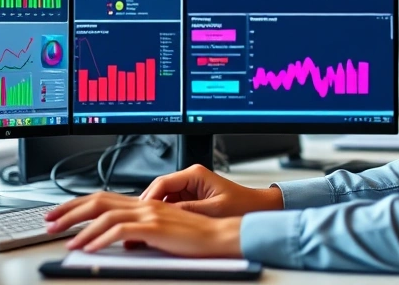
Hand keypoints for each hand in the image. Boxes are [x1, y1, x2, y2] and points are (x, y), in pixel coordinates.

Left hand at [44, 191, 242, 256]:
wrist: (219, 236)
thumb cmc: (195, 236)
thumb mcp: (160, 232)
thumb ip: (139, 231)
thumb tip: (120, 240)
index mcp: (142, 203)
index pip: (102, 198)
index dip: (77, 204)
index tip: (58, 215)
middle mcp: (143, 204)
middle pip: (97, 201)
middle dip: (69, 212)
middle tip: (49, 223)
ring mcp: (148, 214)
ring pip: (105, 215)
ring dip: (81, 228)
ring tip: (67, 241)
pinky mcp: (155, 228)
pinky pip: (121, 231)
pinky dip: (101, 239)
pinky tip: (90, 248)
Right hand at [139, 164, 282, 217]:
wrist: (257, 208)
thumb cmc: (242, 205)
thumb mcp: (213, 209)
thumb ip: (188, 210)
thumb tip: (165, 214)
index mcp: (195, 174)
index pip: (163, 182)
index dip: (149, 196)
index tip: (142, 210)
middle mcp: (191, 178)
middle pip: (160, 189)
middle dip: (149, 205)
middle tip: (140, 220)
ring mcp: (190, 188)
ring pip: (164, 198)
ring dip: (157, 210)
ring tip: (148, 224)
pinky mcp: (191, 198)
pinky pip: (172, 205)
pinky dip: (166, 214)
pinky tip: (161, 225)